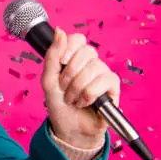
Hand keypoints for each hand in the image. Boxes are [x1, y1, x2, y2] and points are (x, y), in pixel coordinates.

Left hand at [41, 27, 120, 148]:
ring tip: (72, 99)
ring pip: (94, 67)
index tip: (61, 63)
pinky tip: (85, 102)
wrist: (68, 128)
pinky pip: (104, 81)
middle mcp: (90, 63)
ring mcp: (102, 74)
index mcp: (74, 58)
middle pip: (87, 51)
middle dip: (70, 73)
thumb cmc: (59, 105)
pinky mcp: (113, 87)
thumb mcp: (48, 80)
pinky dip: (89, 94)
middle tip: (64, 87)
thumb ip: (52, 56)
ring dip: (77, 87)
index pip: (77, 39)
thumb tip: (60, 31)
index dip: (69, 48)